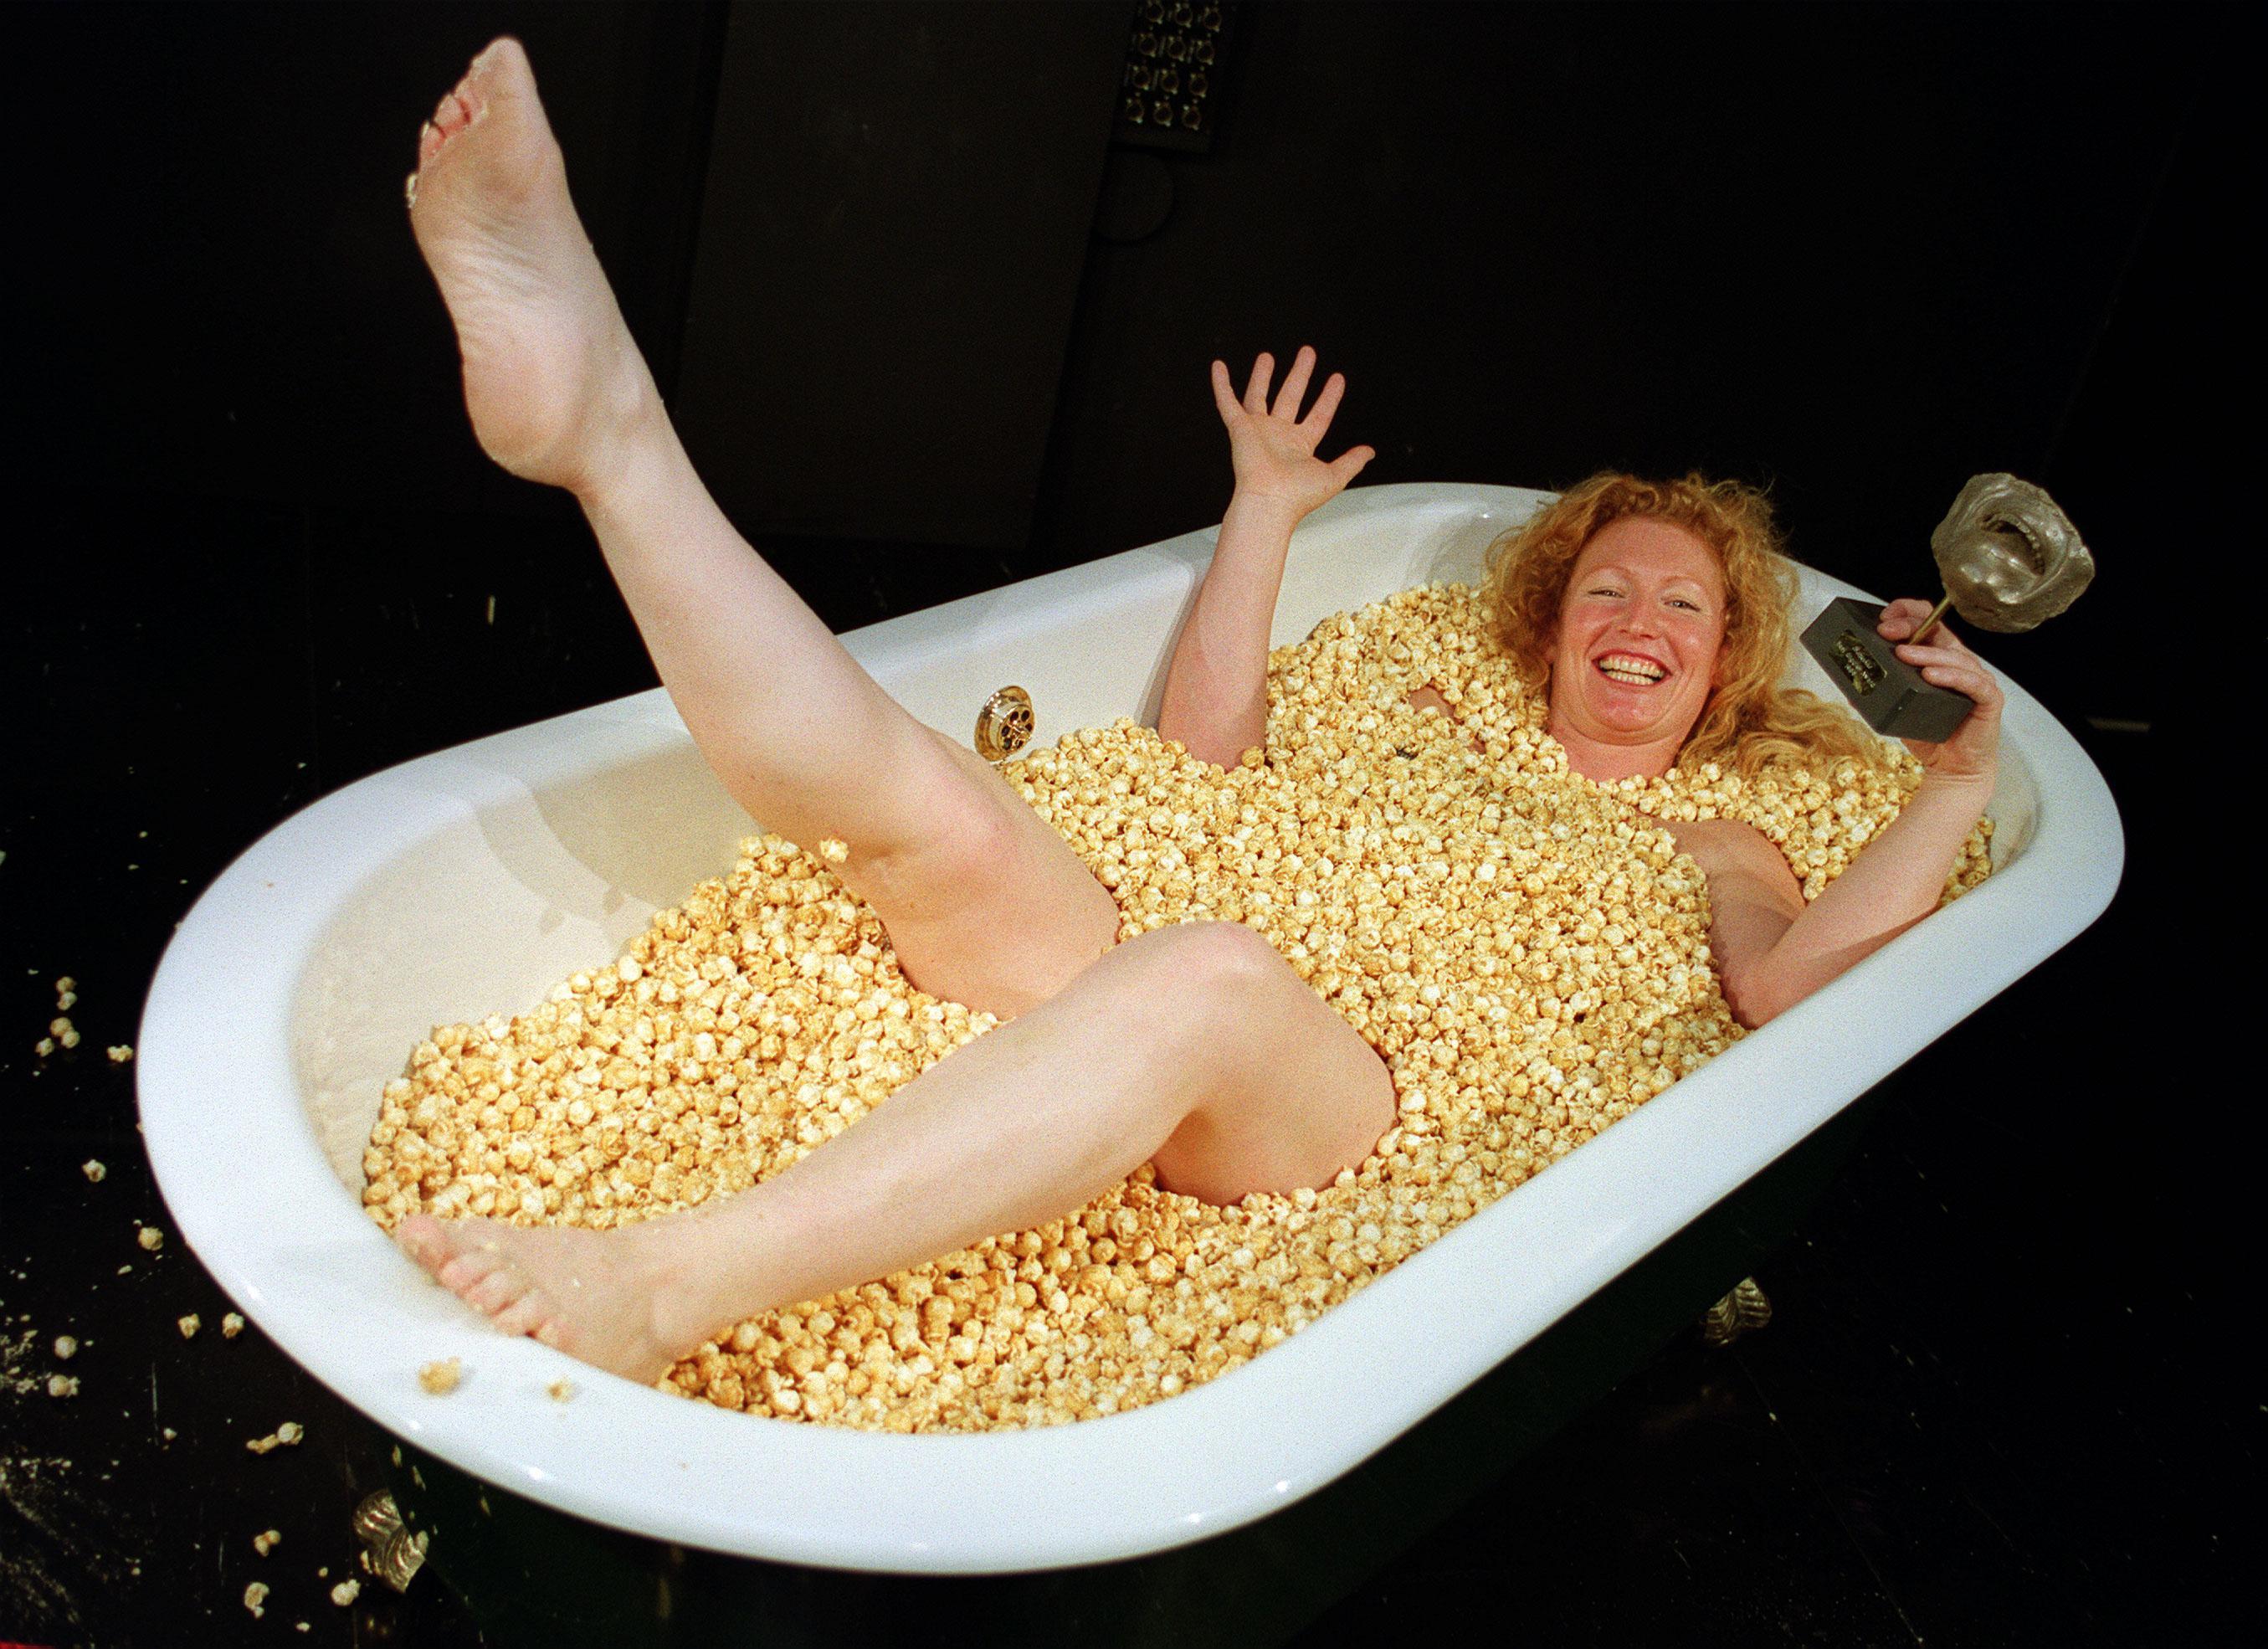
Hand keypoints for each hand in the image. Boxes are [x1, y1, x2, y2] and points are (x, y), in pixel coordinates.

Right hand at [1211, 346, 1375, 518]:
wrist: (1270, 501)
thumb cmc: (1297, 496)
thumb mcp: (1334, 477)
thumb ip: (1351, 462)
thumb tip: (1369, 452)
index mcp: (1300, 446)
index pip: (1319, 415)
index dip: (1329, 397)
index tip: (1337, 379)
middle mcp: (1279, 436)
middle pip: (1291, 397)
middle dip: (1300, 375)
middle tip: (1307, 354)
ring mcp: (1258, 431)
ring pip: (1259, 396)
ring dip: (1263, 376)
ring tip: (1267, 357)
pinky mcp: (1239, 429)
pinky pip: (1228, 403)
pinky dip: (1221, 386)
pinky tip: (1219, 368)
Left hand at [1877, 598, 2001, 784]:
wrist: (1953, 768)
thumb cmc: (1929, 733)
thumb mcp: (1897, 707)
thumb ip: (1879, 693)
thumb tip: (1850, 686)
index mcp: (1939, 657)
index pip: (1928, 622)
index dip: (1908, 614)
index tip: (1885, 618)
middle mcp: (1959, 663)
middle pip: (1939, 632)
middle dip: (1911, 627)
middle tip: (1886, 631)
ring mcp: (1976, 679)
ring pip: (1954, 657)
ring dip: (1927, 653)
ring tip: (1903, 653)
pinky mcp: (1989, 699)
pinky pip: (1973, 683)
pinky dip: (1952, 677)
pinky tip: (1931, 676)